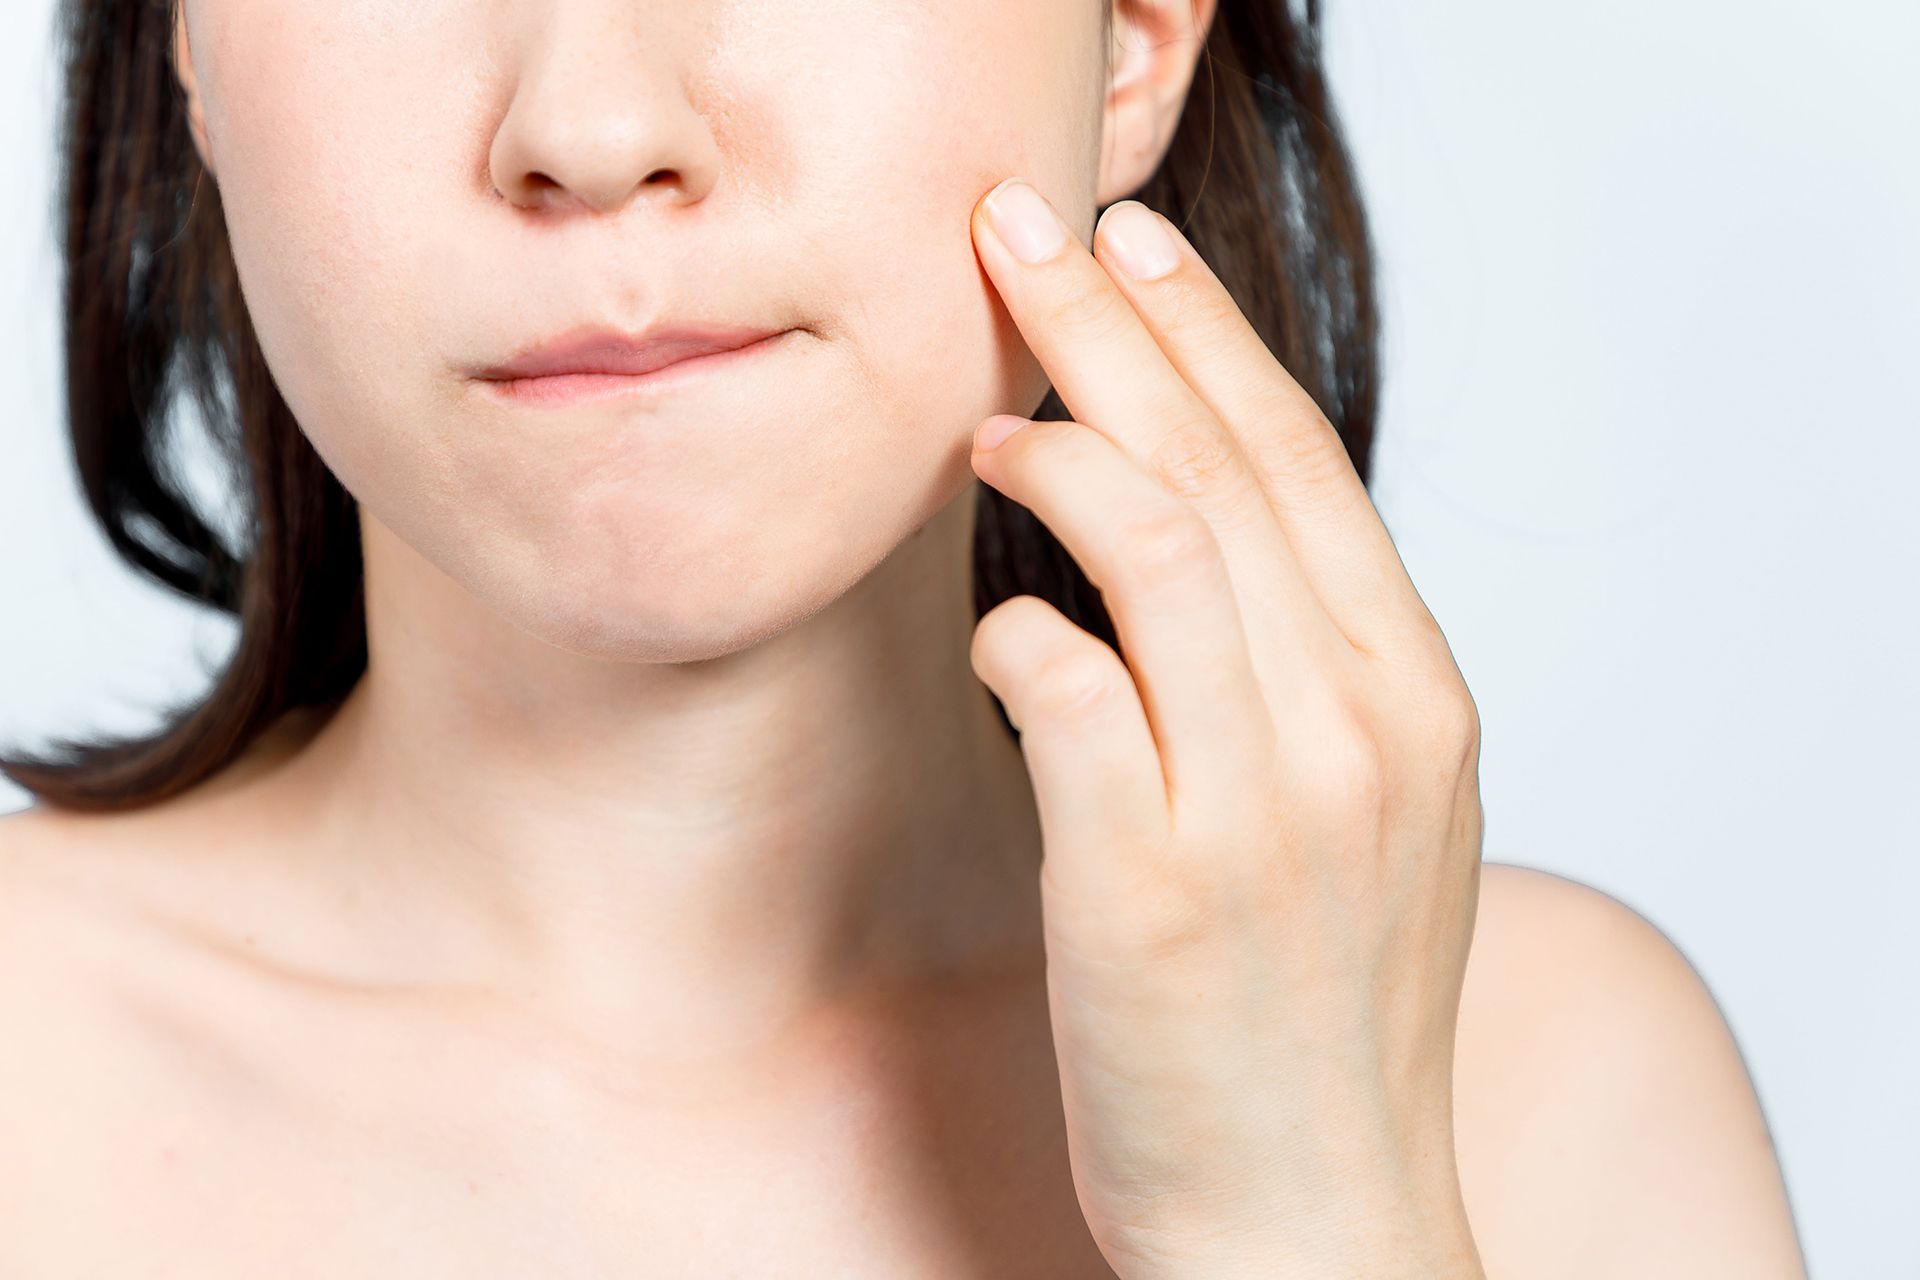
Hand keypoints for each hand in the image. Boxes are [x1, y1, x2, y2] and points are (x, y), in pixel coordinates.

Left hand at [965, 177, 1487, 1279]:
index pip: (1301, 464)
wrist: (1316, 1217)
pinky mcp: (1147, 885)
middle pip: (1222, 464)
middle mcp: (1356, 730)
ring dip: (1051, 452)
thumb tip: (1189, 537)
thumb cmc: (1321, 1014)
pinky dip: (1016, 630)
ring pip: (1154, 542)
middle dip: (1110, 326)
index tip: (1133, 250)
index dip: (1207, 336)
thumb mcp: (1368, 817)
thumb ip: (1306, 675)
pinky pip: (1065, 690)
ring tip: (985, 417)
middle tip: (1022, 235)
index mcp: (1414, 700)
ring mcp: (1259, 806)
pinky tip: (993, 627)